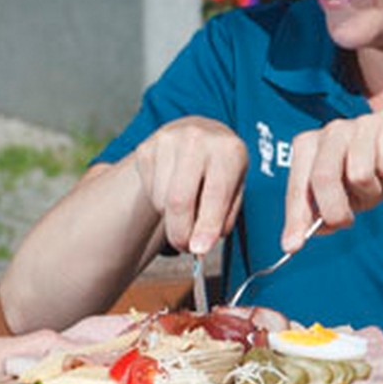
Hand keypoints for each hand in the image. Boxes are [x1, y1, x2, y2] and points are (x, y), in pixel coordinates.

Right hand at [126, 117, 249, 257]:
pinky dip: (160, 203)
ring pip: (162, 200)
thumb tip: (201, 245)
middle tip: (186, 247)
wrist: (201, 133)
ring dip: (172, 219)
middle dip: (180, 232)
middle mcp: (196, 139)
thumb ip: (223, 217)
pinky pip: (150, 193)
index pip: (215, 194)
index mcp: (228, 150)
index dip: (207, 226)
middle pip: (179, 200)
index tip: (199, 249)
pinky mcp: (146, 148)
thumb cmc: (222, 167)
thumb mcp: (236, 187)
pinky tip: (172, 190)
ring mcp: (167, 141)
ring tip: (187, 208)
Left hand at [280, 111, 382, 242]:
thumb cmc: (368, 174)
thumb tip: (301, 236)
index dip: (296, 217)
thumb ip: (319, 215)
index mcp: (310, 146)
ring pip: (360, 174)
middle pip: (323, 177)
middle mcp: (332, 130)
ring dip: (372, 191)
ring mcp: (361, 124)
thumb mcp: (341, 198)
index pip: (299, 185)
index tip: (293, 246)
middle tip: (346, 222)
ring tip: (376, 184)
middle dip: (334, 209)